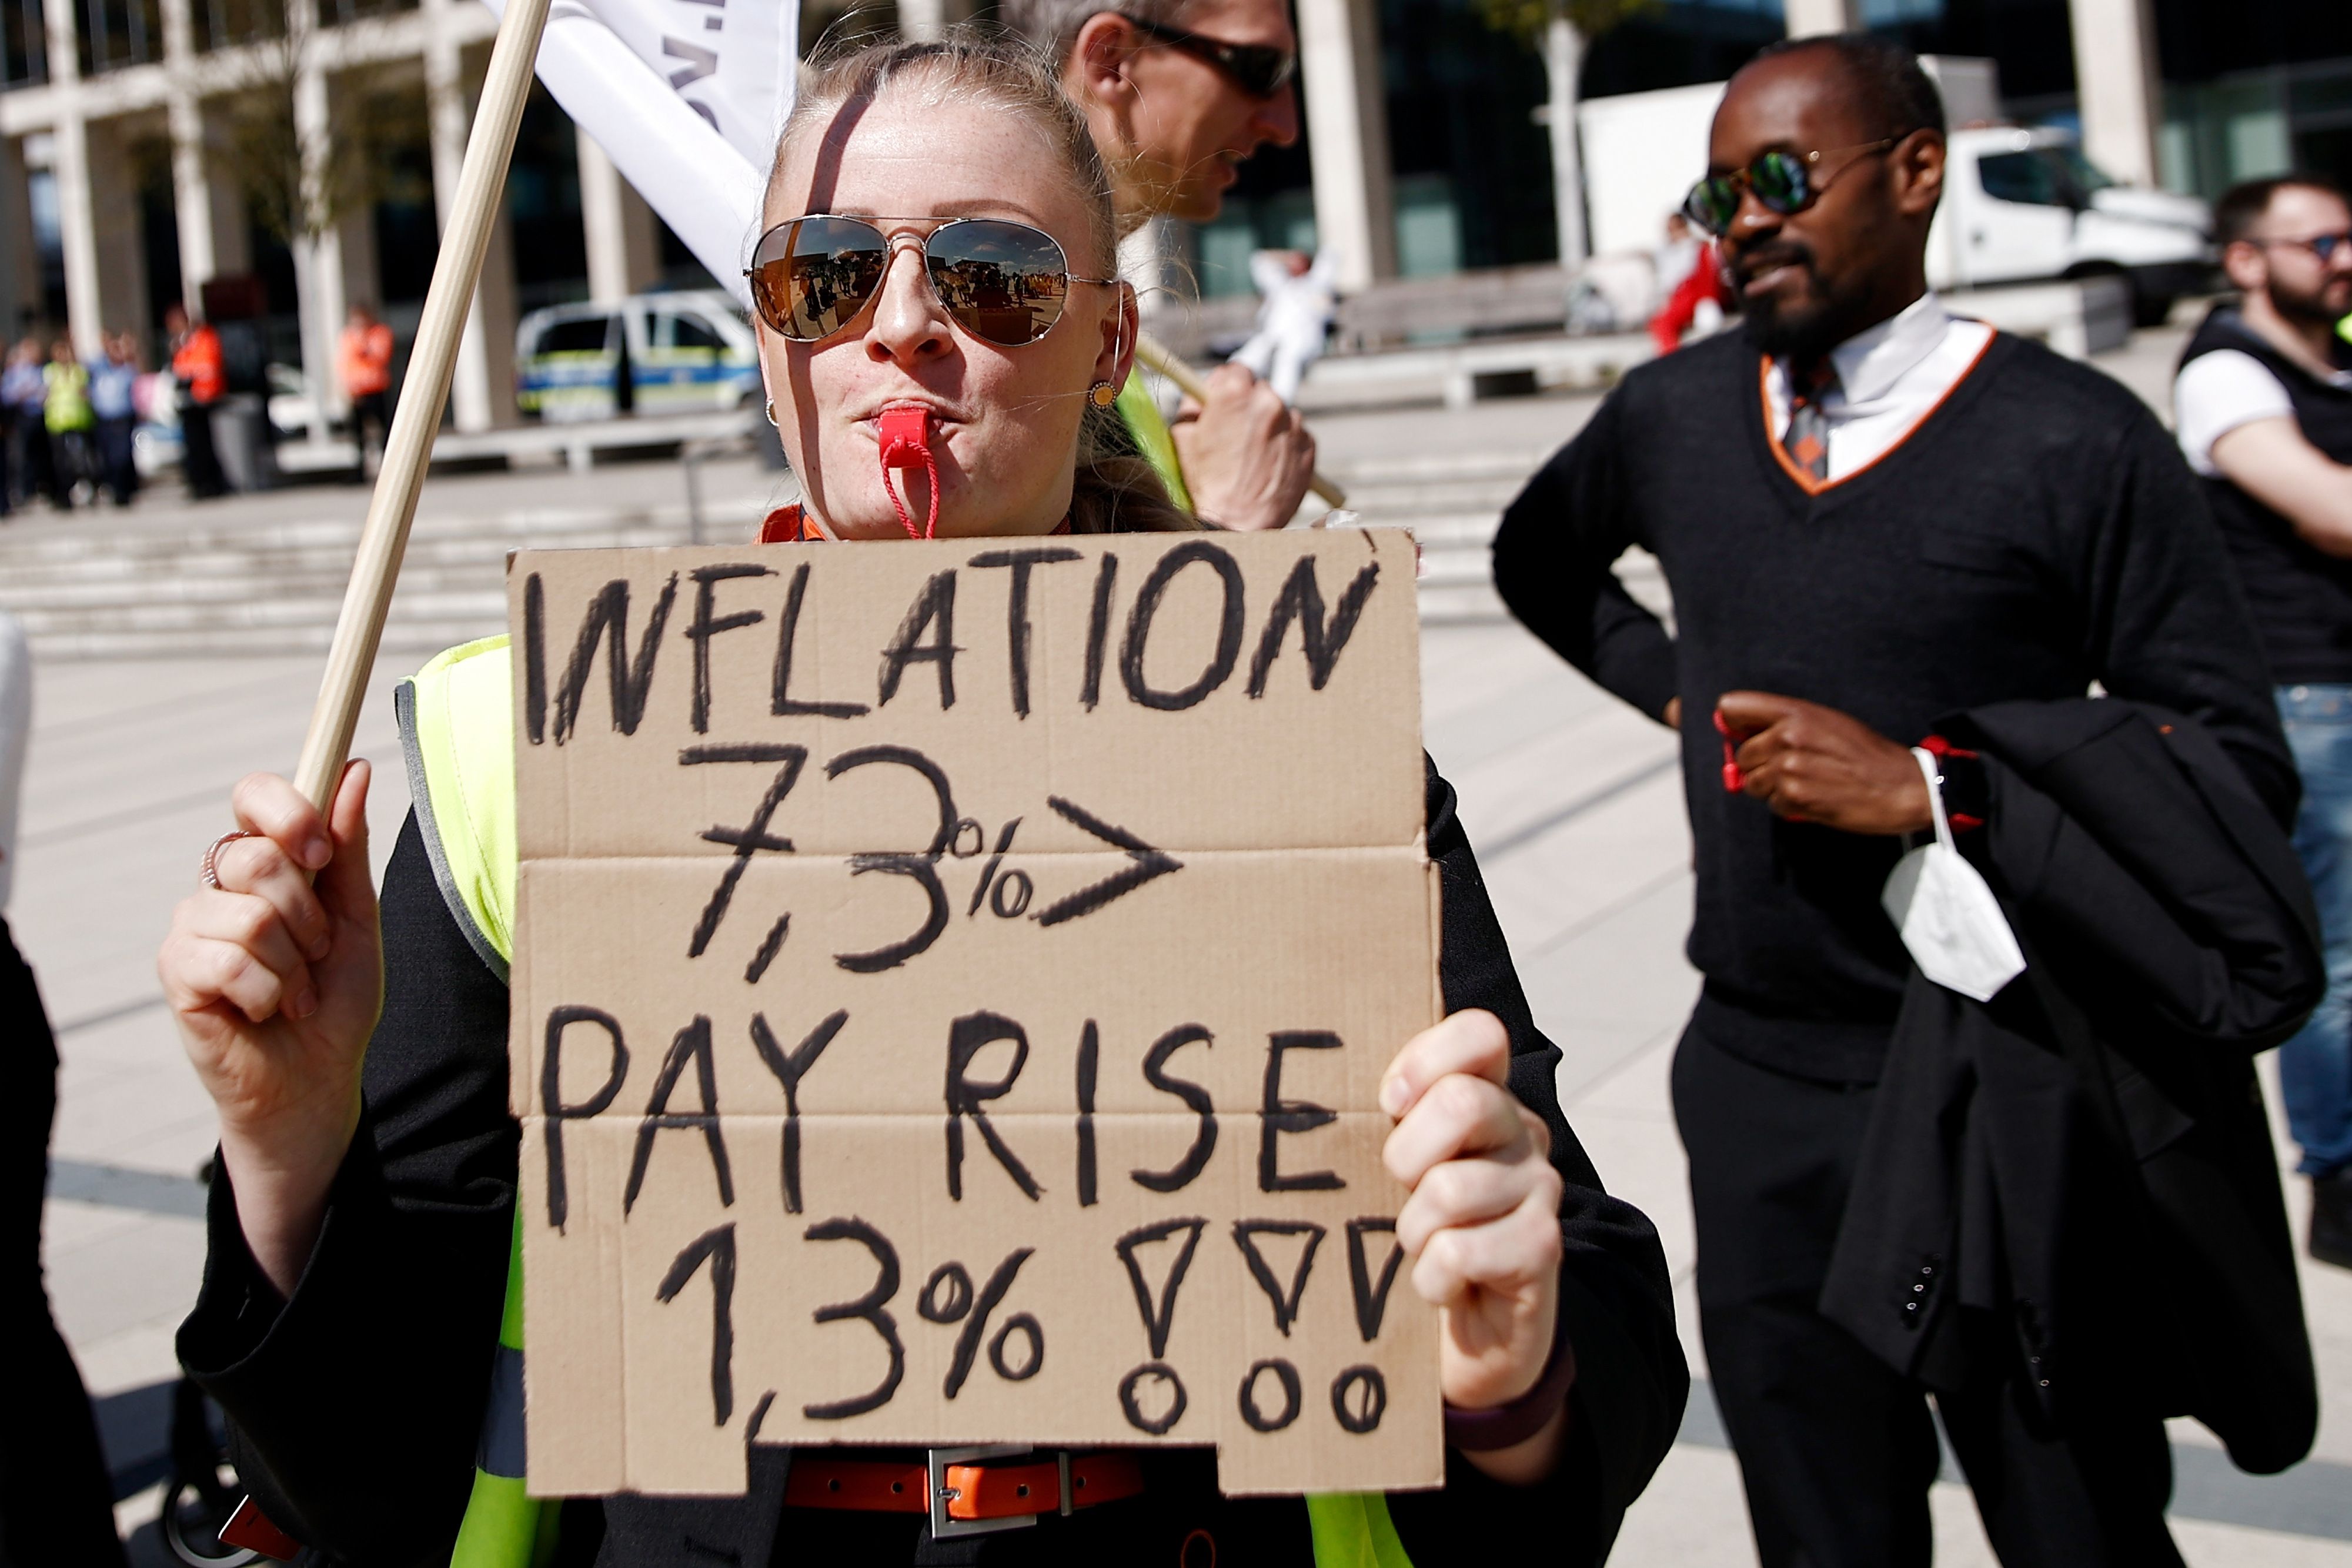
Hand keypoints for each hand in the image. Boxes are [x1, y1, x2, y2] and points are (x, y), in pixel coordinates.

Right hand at [159, 763, 382, 1295]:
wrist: (318, 1079)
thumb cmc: (335, 997)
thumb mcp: (357, 917)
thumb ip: (349, 848)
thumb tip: (352, 771)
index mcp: (264, 863)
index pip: (253, 794)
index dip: (288, 812)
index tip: (322, 854)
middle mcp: (219, 886)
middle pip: (253, 855)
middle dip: (308, 913)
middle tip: (317, 952)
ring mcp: (191, 929)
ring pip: (247, 913)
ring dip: (293, 962)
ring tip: (295, 991)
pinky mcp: (178, 974)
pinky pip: (227, 961)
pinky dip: (268, 993)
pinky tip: (268, 1011)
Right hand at [1168, 362, 1315, 530]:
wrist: (1236, 525)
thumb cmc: (1204, 483)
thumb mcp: (1182, 437)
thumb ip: (1194, 405)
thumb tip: (1203, 393)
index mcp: (1235, 392)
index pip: (1235, 371)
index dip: (1227, 388)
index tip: (1224, 403)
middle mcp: (1269, 401)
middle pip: (1260, 391)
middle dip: (1249, 407)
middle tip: (1237, 435)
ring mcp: (1293, 424)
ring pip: (1281, 414)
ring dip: (1270, 427)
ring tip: (1253, 458)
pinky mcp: (1309, 446)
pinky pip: (1297, 436)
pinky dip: (1286, 446)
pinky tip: (1269, 467)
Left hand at [1381, 1010, 1566, 1483]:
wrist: (1474, 1334)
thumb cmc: (1421, 1232)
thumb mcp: (1401, 1164)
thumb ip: (1388, 1116)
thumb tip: (1312, 1075)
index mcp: (1489, 1095)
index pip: (1480, 1033)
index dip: (1426, 1060)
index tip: (1393, 1103)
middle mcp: (1524, 1132)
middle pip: (1463, 1103)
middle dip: (1407, 1155)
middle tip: (1400, 1189)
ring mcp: (1540, 1188)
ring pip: (1451, 1188)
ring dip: (1414, 1231)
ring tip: (1422, 1246)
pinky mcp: (1542, 1248)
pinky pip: (1459, 1251)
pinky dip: (1433, 1278)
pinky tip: (1444, 1284)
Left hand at [1716, 690, 1929, 834]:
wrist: (1902, 786)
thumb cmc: (1866, 756)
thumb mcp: (1828, 723)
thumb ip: (1785, 723)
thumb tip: (1741, 731)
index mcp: (1795, 713)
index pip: (1731, 706)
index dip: (1732, 724)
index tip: (1742, 734)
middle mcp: (1787, 736)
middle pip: (1740, 755)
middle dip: (1759, 766)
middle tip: (1790, 770)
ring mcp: (1789, 768)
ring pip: (1753, 783)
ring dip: (1773, 789)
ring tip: (1807, 783)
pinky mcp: (1795, 798)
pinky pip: (1772, 805)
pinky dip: (1789, 806)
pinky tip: (1815, 798)